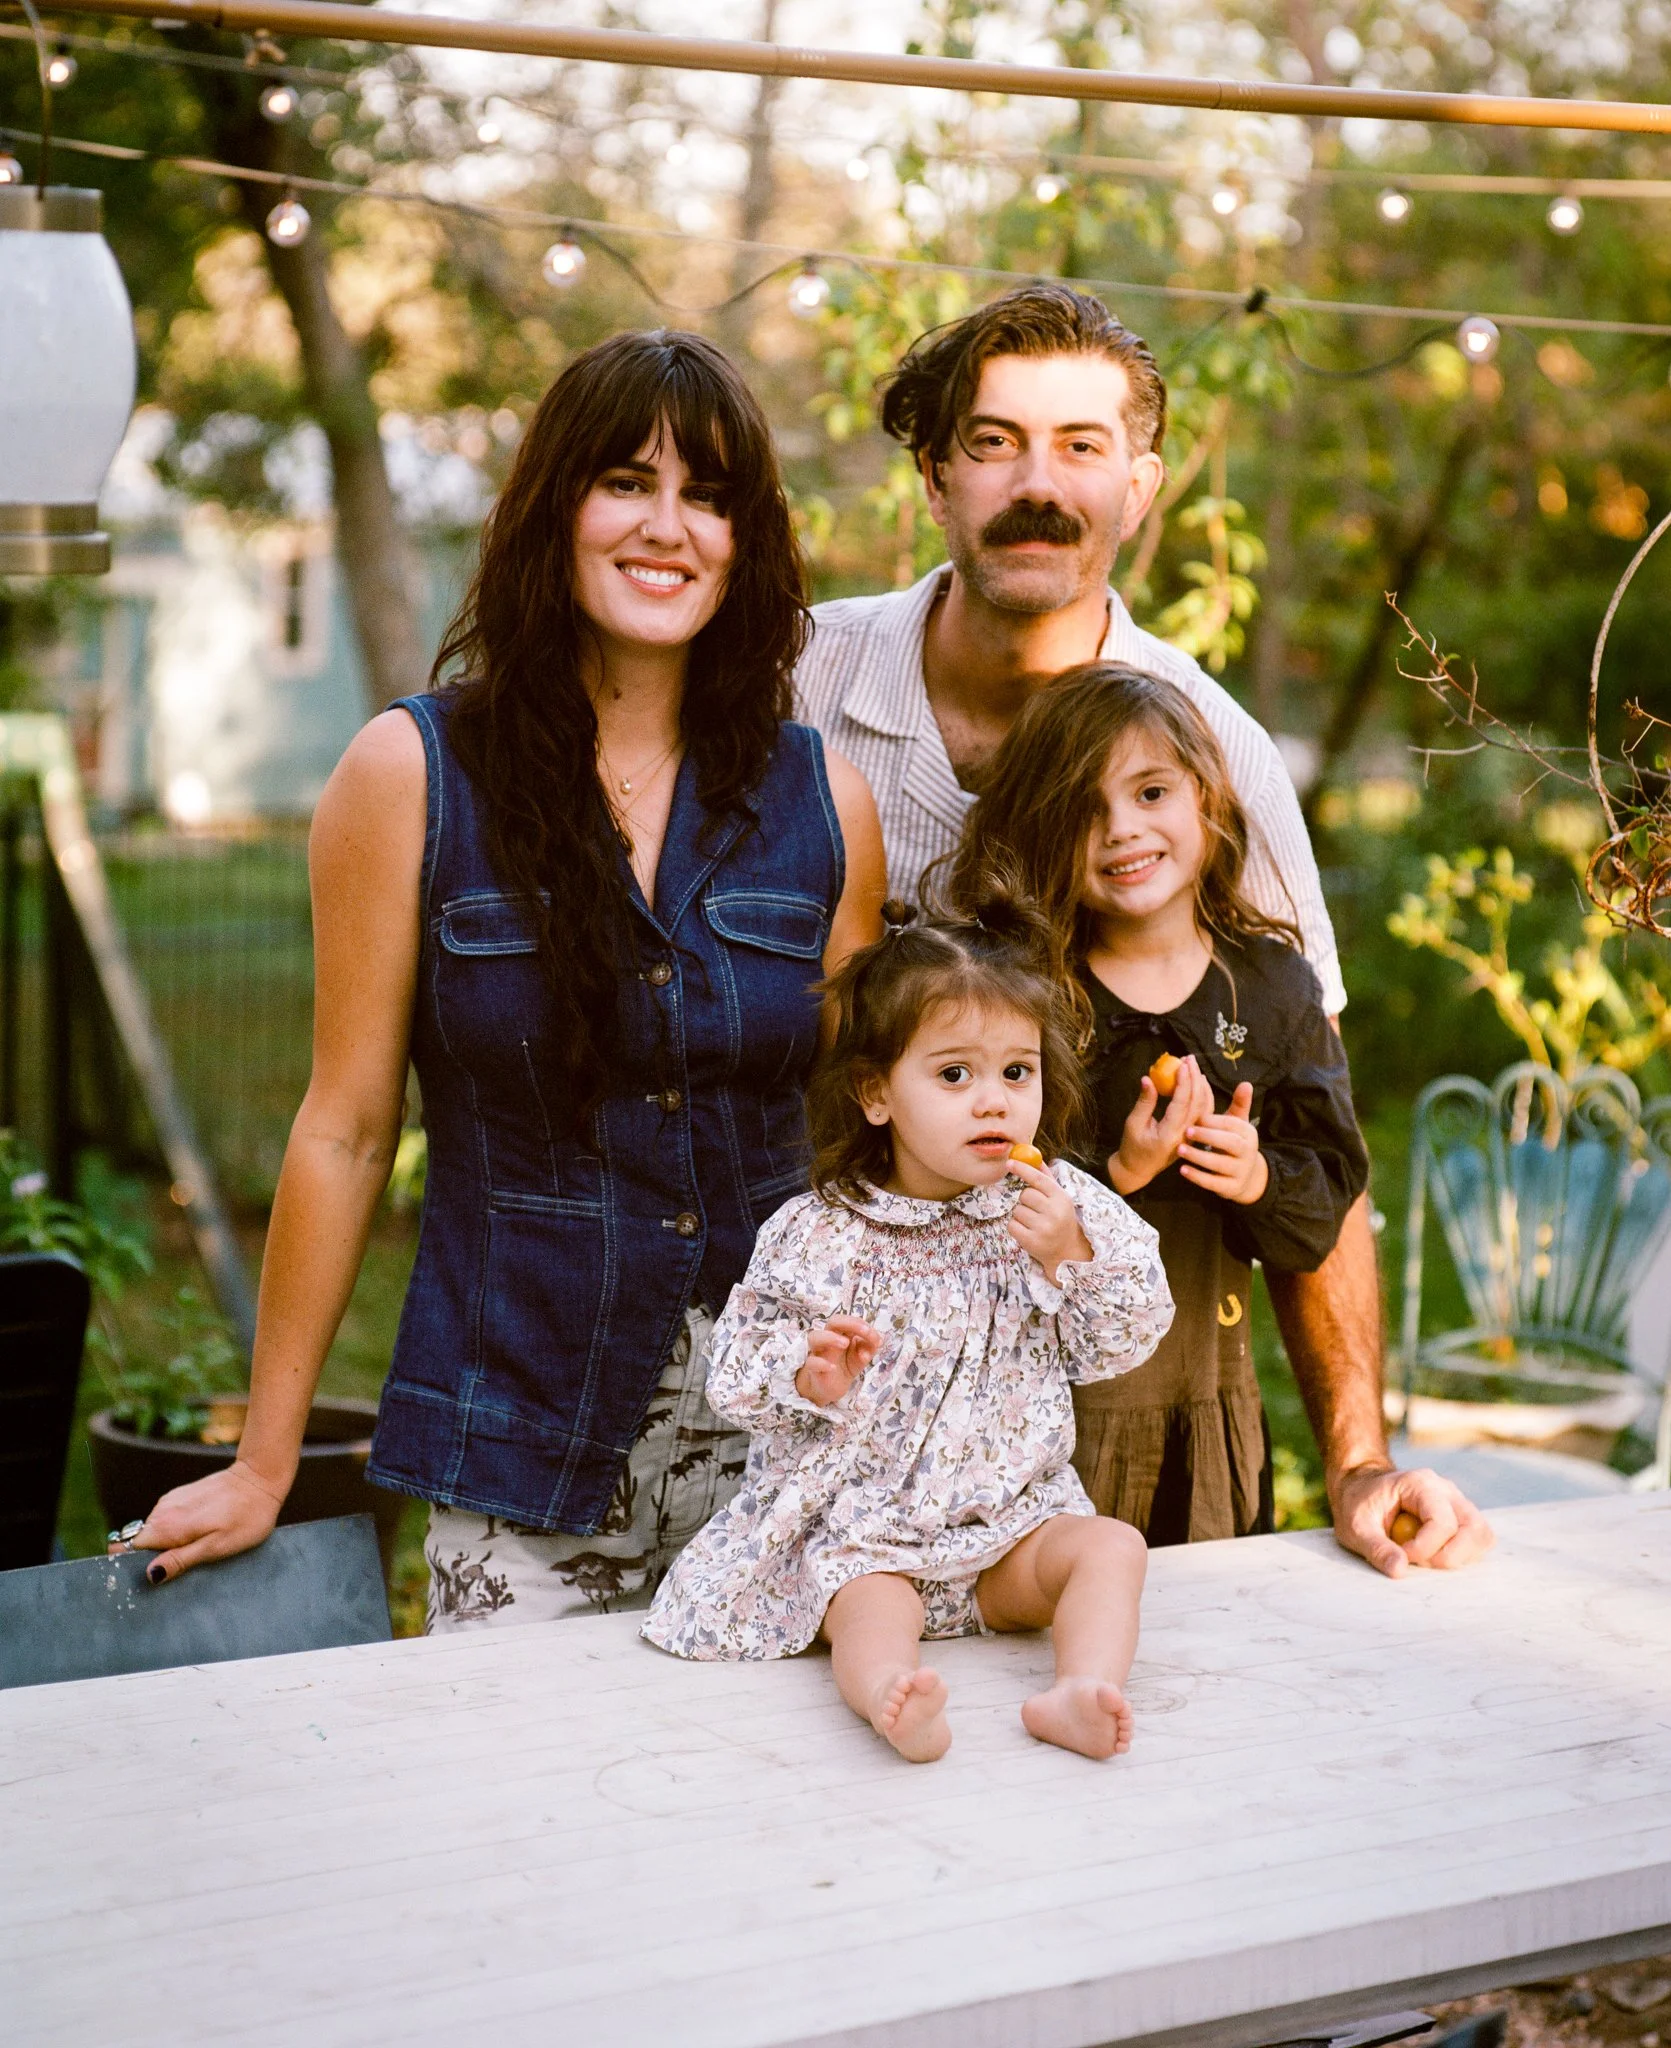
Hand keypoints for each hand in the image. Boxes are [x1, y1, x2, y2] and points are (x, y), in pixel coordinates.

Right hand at [123, 1459, 288, 1584]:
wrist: (260, 1479)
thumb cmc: (245, 1517)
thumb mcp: (215, 1547)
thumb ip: (179, 1560)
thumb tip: (150, 1574)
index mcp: (166, 1526)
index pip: (127, 1549)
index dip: (135, 1565)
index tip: (152, 1576)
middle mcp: (162, 1511)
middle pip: (140, 1542)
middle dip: (153, 1558)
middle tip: (182, 1567)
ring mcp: (171, 1501)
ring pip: (155, 1531)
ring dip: (168, 1544)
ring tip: (196, 1549)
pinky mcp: (181, 1495)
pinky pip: (168, 1520)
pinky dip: (176, 1531)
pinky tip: (200, 1533)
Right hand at [796, 1314, 882, 1405]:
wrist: (831, 1387)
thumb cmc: (846, 1365)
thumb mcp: (862, 1356)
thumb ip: (869, 1348)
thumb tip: (876, 1344)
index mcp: (842, 1333)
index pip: (850, 1321)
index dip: (863, 1326)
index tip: (877, 1340)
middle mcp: (829, 1338)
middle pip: (833, 1321)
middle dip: (849, 1323)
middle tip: (865, 1331)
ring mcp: (819, 1352)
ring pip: (814, 1337)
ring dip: (830, 1337)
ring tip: (845, 1344)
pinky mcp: (813, 1368)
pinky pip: (811, 1362)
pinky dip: (821, 1363)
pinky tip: (833, 1367)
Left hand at [1006, 1157, 1092, 1284]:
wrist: (1067, 1251)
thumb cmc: (1061, 1219)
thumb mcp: (1059, 1198)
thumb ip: (1046, 1178)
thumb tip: (1034, 1156)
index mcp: (1062, 1198)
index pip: (1039, 1179)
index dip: (1023, 1169)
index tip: (1009, 1162)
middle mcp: (1054, 1213)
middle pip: (1025, 1195)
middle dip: (1026, 1200)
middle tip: (1036, 1209)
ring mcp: (1043, 1228)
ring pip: (1017, 1210)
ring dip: (1021, 1215)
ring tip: (1034, 1223)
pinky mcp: (1032, 1241)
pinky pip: (1012, 1225)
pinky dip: (1016, 1227)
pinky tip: (1028, 1231)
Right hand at [1109, 1055, 1214, 1194]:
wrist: (1140, 1169)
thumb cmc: (1133, 1148)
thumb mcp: (1133, 1124)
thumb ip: (1144, 1102)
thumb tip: (1147, 1078)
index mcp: (1169, 1133)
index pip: (1182, 1103)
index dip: (1184, 1082)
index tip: (1181, 1064)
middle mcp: (1185, 1134)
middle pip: (1197, 1102)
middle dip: (1194, 1077)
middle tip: (1189, 1058)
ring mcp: (1191, 1135)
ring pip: (1203, 1106)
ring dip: (1201, 1084)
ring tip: (1193, 1066)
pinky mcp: (1192, 1133)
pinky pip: (1202, 1112)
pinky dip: (1202, 1095)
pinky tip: (1198, 1082)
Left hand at [1178, 1081, 1268, 1204]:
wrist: (1246, 1177)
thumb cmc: (1233, 1143)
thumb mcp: (1236, 1125)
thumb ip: (1238, 1104)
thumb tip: (1246, 1083)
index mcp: (1248, 1133)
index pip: (1232, 1124)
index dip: (1214, 1120)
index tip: (1195, 1116)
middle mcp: (1248, 1152)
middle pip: (1230, 1143)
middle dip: (1208, 1136)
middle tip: (1187, 1130)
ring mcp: (1240, 1172)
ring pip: (1220, 1164)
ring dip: (1199, 1156)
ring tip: (1179, 1149)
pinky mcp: (1230, 1188)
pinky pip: (1213, 1183)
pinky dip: (1198, 1177)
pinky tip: (1182, 1170)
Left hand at [1330, 1462, 1495, 1577]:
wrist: (1361, 1488)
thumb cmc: (1358, 1504)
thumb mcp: (1356, 1526)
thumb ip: (1376, 1547)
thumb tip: (1400, 1571)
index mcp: (1420, 1484)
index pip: (1443, 1522)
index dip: (1426, 1548)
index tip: (1403, 1554)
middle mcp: (1445, 1490)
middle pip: (1474, 1528)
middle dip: (1451, 1555)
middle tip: (1420, 1561)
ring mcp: (1456, 1503)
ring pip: (1481, 1534)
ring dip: (1460, 1556)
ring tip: (1427, 1558)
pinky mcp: (1460, 1517)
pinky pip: (1477, 1539)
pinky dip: (1463, 1554)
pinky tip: (1435, 1554)